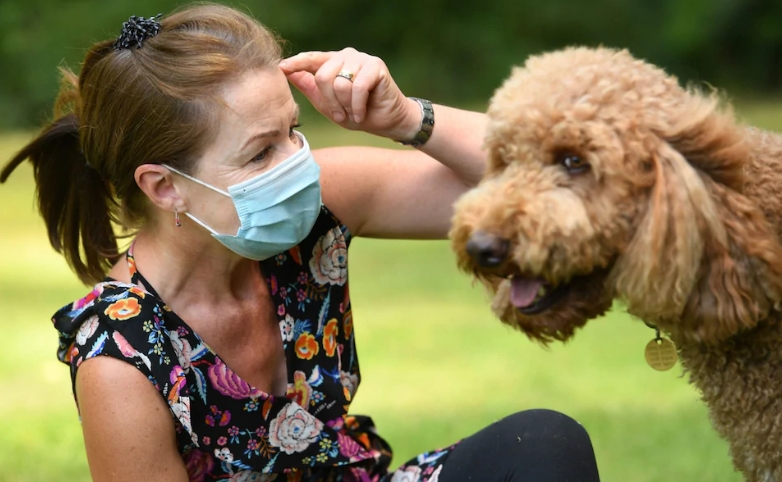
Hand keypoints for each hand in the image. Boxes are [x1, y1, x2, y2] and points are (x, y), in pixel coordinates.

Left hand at [279, 48, 419, 140]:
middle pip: (322, 76)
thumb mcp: (329, 106)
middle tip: (339, 115)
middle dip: (329, 102)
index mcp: (333, 63)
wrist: (387, 122)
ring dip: (345, 105)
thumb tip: (289, 74)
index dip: (296, 63)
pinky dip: (357, 106)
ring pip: (339, 83)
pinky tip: (361, 113)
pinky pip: (357, 87)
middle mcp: (346, 56)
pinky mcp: (376, 66)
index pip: (311, 59)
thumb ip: (311, 89)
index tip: (281, 68)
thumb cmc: (358, 113)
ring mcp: (361, 59)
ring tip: (353, 113)